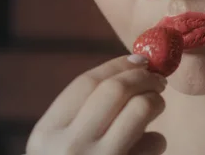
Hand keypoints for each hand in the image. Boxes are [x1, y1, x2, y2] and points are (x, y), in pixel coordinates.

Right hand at [26, 54, 167, 154]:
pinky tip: (148, 147)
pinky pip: (154, 143)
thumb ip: (85, 112)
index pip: (86, 83)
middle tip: (158, 77)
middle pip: (114, 91)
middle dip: (143, 76)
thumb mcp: (60, 144)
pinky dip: (157, 139)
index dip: (117, 65)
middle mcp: (67, 148)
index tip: (139, 58)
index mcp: (46, 133)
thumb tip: (134, 65)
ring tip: (156, 105)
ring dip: (156, 101)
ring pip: (139, 110)